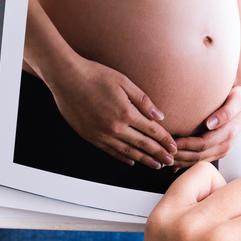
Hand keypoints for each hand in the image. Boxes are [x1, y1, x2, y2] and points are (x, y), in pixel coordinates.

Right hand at [45, 57, 176, 168]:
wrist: (67, 78)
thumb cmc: (95, 75)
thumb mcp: (124, 82)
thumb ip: (143, 101)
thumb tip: (160, 116)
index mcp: (126, 113)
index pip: (152, 131)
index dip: (165, 140)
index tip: (174, 147)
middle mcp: (115, 127)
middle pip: (143, 144)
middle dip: (159, 154)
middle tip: (170, 161)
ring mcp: (102, 134)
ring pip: (128, 152)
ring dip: (144, 160)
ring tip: (155, 165)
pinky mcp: (91, 137)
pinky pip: (111, 151)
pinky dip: (123, 157)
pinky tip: (131, 161)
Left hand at [171, 84, 240, 167]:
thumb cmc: (238, 99)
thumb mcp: (237, 100)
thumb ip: (225, 112)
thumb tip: (210, 123)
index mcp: (228, 133)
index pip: (203, 144)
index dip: (186, 145)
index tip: (171, 142)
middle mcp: (224, 145)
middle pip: (198, 156)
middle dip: (180, 156)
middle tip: (162, 152)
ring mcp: (220, 151)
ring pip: (198, 161)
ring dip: (181, 161)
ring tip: (164, 159)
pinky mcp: (216, 152)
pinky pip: (199, 160)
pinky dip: (185, 162)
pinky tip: (173, 163)